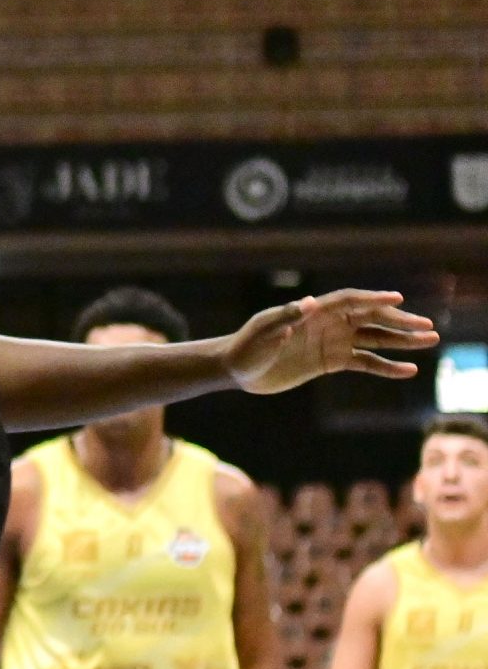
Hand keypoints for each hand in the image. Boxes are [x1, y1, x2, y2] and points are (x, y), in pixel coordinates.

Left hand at [216, 290, 437, 395]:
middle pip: (370, 318)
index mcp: (313, 312)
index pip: (349, 300)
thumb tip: (309, 302)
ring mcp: (331, 342)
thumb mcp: (264, 331)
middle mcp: (327, 324)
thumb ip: (286, 316)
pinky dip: (386, 366)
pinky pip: (365, 362)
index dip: (373, 297)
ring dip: (401, 340)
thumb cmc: (247, 346)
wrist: (238, 370)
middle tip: (428, 326)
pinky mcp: (331, 362)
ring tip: (430, 341)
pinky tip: (408, 370)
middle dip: (399, 320)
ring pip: (374, 338)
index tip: (398, 297)